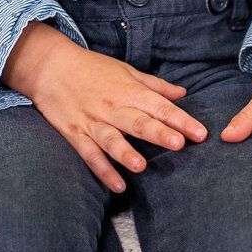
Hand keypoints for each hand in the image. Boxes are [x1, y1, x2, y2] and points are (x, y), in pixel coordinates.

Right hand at [6, 24, 208, 192]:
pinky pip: (89, 154)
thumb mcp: (127, 71)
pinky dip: (102, 169)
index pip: (159, 106)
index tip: (200, 133)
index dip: (181, 120)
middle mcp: (113, 107)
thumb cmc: (93, 68)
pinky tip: (117, 185)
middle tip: (179, 144)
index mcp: (129, 91)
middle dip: (159, 133)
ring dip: (126, 153)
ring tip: (141, 166)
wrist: (51, 66)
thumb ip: (155, 86)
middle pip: (138, 122)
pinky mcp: (75, 133)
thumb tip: (183, 93)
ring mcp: (93, 121)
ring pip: (112, 139)